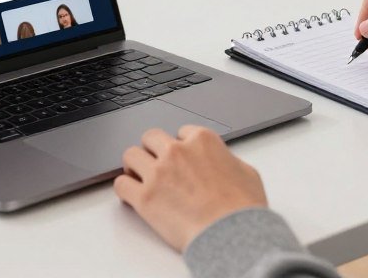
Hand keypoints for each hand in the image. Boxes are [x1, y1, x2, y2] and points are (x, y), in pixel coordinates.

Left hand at [113, 126, 266, 252]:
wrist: (233, 235)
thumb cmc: (243, 209)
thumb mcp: (246, 172)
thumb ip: (227, 160)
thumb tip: (222, 163)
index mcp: (202, 140)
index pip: (181, 132)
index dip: (181, 145)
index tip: (180, 156)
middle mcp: (177, 151)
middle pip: (151, 137)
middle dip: (152, 149)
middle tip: (155, 163)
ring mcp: (158, 173)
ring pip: (130, 155)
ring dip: (134, 165)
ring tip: (138, 177)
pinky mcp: (144, 197)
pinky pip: (120, 184)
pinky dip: (124, 189)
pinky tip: (131, 195)